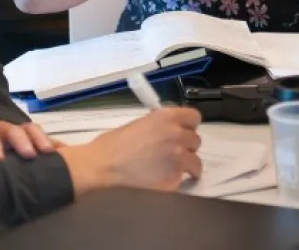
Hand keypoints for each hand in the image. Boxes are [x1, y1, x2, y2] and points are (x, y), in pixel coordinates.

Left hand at [0, 119, 57, 161]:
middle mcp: (3, 128)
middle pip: (13, 130)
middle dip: (23, 141)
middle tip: (31, 155)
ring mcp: (17, 130)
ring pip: (31, 129)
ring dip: (41, 140)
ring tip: (51, 153)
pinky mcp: (29, 136)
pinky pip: (42, 136)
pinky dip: (52, 143)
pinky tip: (63, 154)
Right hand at [56, 107, 202, 193]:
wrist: (102, 165)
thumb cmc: (113, 143)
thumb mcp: (140, 123)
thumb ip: (160, 125)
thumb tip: (168, 130)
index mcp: (167, 117)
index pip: (194, 117)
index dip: (189, 126)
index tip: (184, 132)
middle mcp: (177, 135)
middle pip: (196, 140)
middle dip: (186, 146)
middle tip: (173, 153)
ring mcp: (178, 158)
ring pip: (196, 162)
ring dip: (187, 165)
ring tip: (173, 169)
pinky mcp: (173, 178)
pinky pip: (182, 179)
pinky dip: (175, 181)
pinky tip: (162, 180)